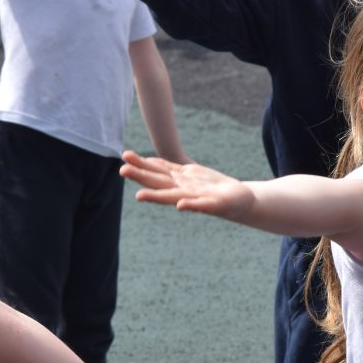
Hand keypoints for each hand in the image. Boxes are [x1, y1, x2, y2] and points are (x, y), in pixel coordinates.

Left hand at [120, 150, 255, 219]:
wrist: (239, 201)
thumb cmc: (233, 205)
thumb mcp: (219, 205)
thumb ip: (199, 206)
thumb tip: (179, 206)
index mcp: (187, 198)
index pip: (165, 195)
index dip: (151, 194)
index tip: (137, 194)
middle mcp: (181, 190)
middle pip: (157, 181)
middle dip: (140, 175)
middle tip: (122, 170)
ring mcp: (184, 182)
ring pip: (160, 172)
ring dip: (143, 166)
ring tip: (126, 156)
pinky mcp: (190, 174)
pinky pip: (170, 168)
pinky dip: (157, 164)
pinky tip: (147, 160)